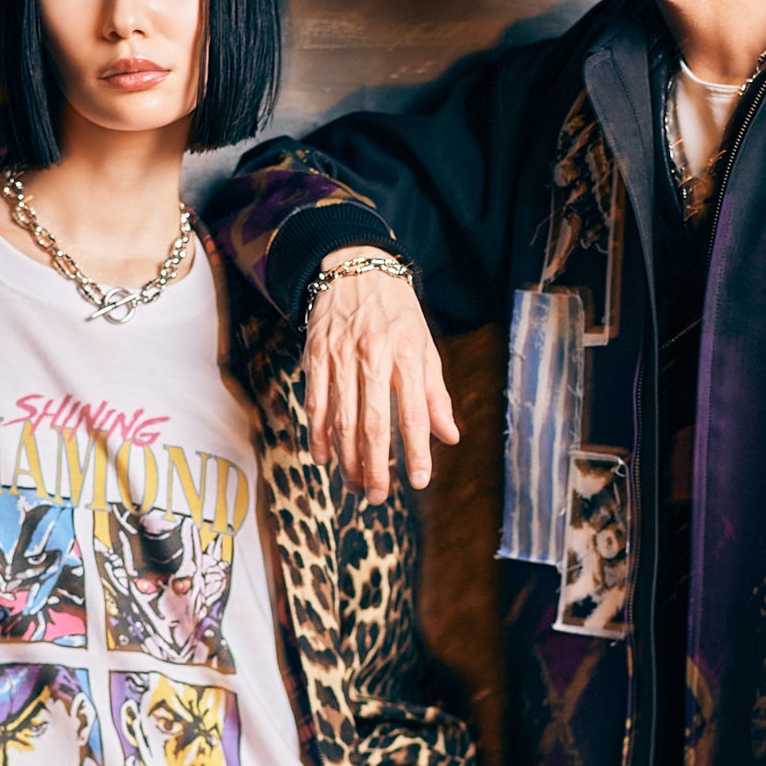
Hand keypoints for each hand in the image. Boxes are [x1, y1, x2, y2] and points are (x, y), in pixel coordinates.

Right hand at [305, 247, 459, 501]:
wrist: (355, 267)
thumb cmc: (398, 313)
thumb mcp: (426, 347)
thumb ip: (436, 395)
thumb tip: (450, 437)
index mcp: (408, 356)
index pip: (413, 414)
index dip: (416, 451)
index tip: (418, 482)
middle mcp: (374, 357)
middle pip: (373, 424)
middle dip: (375, 467)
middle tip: (377, 498)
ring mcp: (341, 356)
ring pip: (341, 419)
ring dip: (346, 459)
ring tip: (353, 485)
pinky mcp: (316, 355)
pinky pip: (315, 403)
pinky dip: (318, 434)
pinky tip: (323, 458)